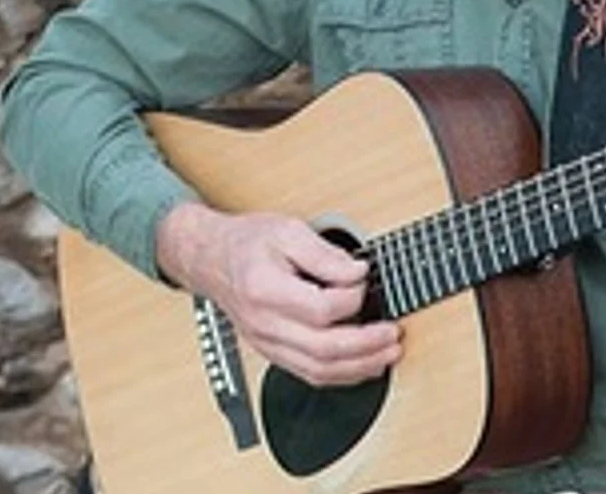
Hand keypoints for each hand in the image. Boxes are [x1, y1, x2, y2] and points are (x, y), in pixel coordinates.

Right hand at [155, 202, 400, 386]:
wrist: (212, 260)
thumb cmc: (249, 243)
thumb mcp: (288, 231)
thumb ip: (325, 254)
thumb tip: (358, 273)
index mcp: (266, 291)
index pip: (320, 309)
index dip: (353, 298)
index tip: (367, 281)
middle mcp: (265, 324)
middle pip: (322, 349)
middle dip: (366, 345)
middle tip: (394, 334)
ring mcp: (267, 343)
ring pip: (317, 370)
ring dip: (359, 367)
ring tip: (388, 354)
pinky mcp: (273, 351)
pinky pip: (308, 373)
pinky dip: (340, 375)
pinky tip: (364, 365)